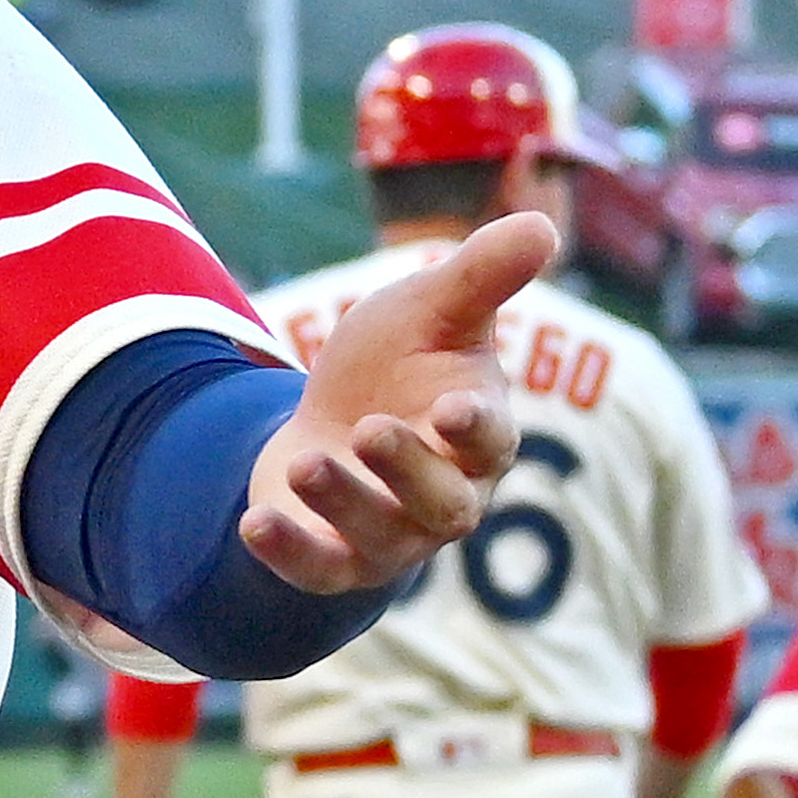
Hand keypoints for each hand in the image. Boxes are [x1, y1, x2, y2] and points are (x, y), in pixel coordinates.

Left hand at [245, 214, 551, 592]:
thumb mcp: (431, 308)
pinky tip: (254, 523)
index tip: (454, 408)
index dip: (476, 429)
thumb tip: (542, 227)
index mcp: (479, 437)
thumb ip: (482, 274)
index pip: (490, 442)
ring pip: (380, 536)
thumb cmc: (396, 364)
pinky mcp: (336, 560)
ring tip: (306, 464)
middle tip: (367, 429)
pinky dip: (290, 553)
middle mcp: (445, 497)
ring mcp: (392, 536)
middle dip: (406, 470)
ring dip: (343, 503)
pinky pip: (319, 570)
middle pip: (443, 504)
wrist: (329, 421)